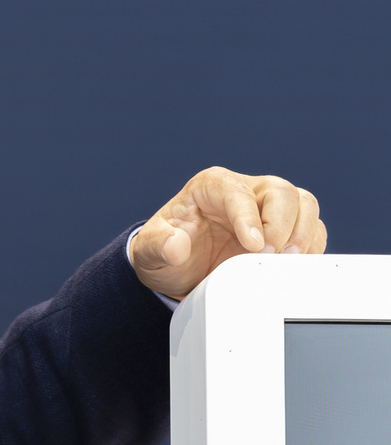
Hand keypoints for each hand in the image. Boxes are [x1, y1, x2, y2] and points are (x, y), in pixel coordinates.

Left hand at [130, 166, 326, 299]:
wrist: (178, 273)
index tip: (253, 245)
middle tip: (269, 255)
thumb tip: (176, 245)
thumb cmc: (164, 253)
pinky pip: (312, 231)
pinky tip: (294, 267)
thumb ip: (158, 245)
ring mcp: (266, 211)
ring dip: (303, 234)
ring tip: (286, 261)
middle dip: (282, 224)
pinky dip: (311, 248)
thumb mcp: (149, 251)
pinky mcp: (283, 233)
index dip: (249, 217)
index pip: (237, 191)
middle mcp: (242, 193)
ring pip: (303, 205)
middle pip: (281, 191)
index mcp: (210, 187)